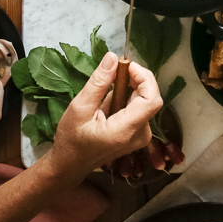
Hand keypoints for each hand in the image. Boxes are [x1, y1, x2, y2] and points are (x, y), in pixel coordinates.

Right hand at [45, 52, 162, 179]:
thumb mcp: (80, 108)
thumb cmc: (71, 139)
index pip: (151, 99)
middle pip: (149, 97)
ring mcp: (140, 136)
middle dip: (135, 79)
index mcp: (125, 130)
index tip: (126, 65)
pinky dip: (127, 97)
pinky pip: (139, 107)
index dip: (144, 77)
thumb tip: (113, 57)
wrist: (70, 164)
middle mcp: (139, 134)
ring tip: (106, 90)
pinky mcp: (138, 133)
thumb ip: (98, 83)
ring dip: (129, 88)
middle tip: (113, 71)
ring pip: (144, 100)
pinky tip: (109, 102)